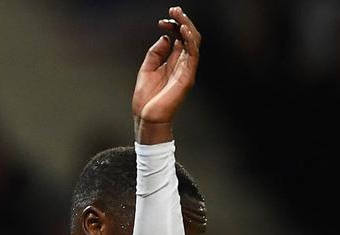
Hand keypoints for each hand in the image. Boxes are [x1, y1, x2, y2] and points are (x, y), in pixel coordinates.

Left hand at [132, 6, 200, 142]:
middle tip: (174, 9)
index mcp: (173, 62)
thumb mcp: (146, 70)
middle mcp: (182, 64)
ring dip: (187, 27)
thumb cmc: (146, 100)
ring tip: (179, 15)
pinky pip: (193, 55)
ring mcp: (186, 70)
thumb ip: (156, 53)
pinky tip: (183, 30)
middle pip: (188, 37)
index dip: (172, 26)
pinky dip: (189, 41)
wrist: (147, 119)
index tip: (162, 21)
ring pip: (193, 43)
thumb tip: (166, 37)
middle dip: (182, 21)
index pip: (178, 38)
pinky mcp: (187, 77)